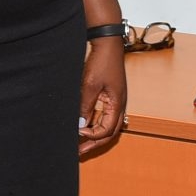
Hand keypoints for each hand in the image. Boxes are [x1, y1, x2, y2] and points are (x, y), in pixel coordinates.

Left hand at [79, 37, 127, 156]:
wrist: (107, 43)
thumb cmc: (102, 62)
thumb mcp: (90, 85)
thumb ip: (86, 107)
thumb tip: (80, 126)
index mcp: (117, 104)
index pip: (107, 130)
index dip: (92, 135)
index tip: (77, 133)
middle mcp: (119, 105)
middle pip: (110, 132)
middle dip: (95, 144)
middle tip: (79, 152)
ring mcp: (115, 100)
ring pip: (108, 125)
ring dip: (95, 135)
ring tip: (80, 143)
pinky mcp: (110, 95)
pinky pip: (104, 115)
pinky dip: (94, 123)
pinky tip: (83, 125)